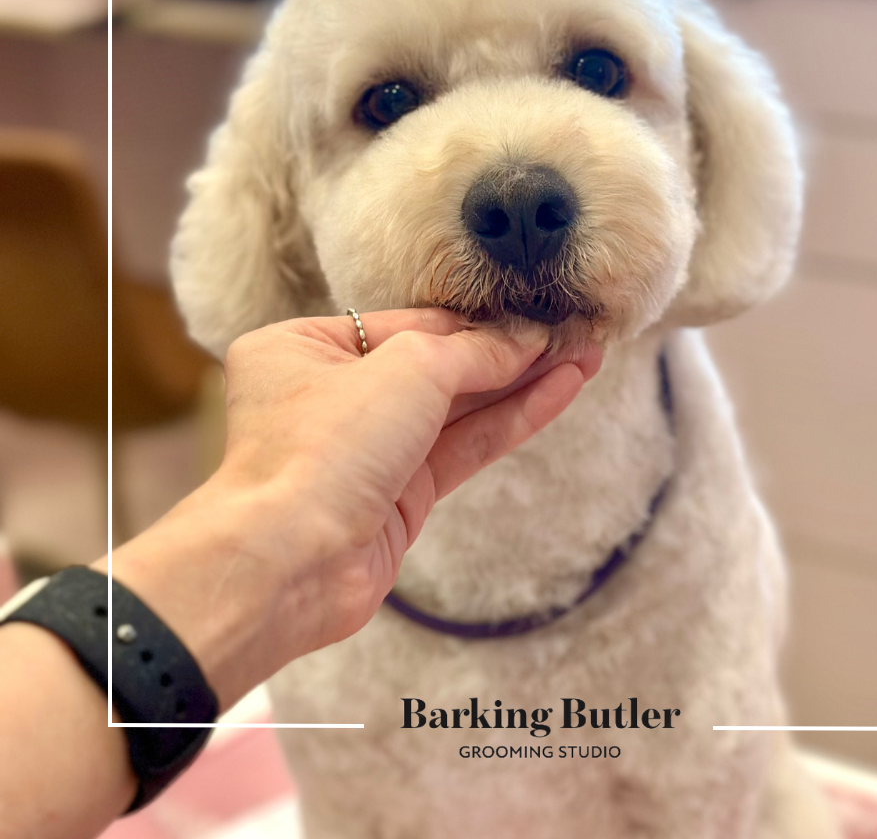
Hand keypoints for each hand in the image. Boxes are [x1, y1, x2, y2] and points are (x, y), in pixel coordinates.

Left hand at [103, 311, 600, 709]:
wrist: (291, 562)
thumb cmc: (327, 444)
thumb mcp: (407, 368)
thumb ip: (474, 351)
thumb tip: (527, 339)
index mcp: (306, 347)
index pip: (411, 323)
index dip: (479, 321)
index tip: (540, 314)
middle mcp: (333, 394)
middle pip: (439, 365)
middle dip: (509, 352)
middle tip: (574, 334)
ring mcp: (367, 449)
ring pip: (459, 408)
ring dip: (522, 384)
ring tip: (586, 358)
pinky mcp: (398, 496)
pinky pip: (464, 447)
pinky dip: (511, 421)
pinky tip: (561, 393)